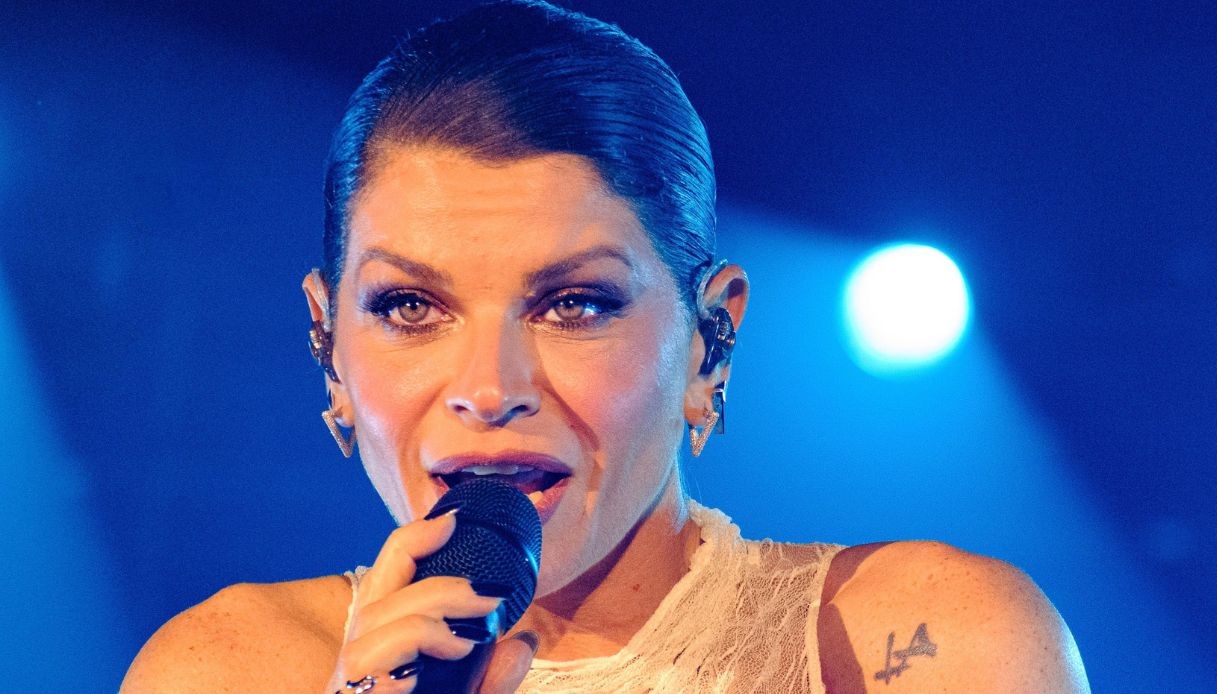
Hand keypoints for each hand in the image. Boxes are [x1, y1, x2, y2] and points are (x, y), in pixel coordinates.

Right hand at [325, 511, 536, 692]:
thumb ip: (493, 680)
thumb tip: (523, 642)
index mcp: (380, 647)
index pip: (383, 577)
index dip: (410, 542)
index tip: (450, 521)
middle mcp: (358, 660)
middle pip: (377, 590)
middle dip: (435, 579)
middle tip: (490, 595)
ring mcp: (352, 683)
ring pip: (378, 620)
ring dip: (432, 610)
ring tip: (475, 630)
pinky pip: (377, 659)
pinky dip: (417, 644)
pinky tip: (450, 656)